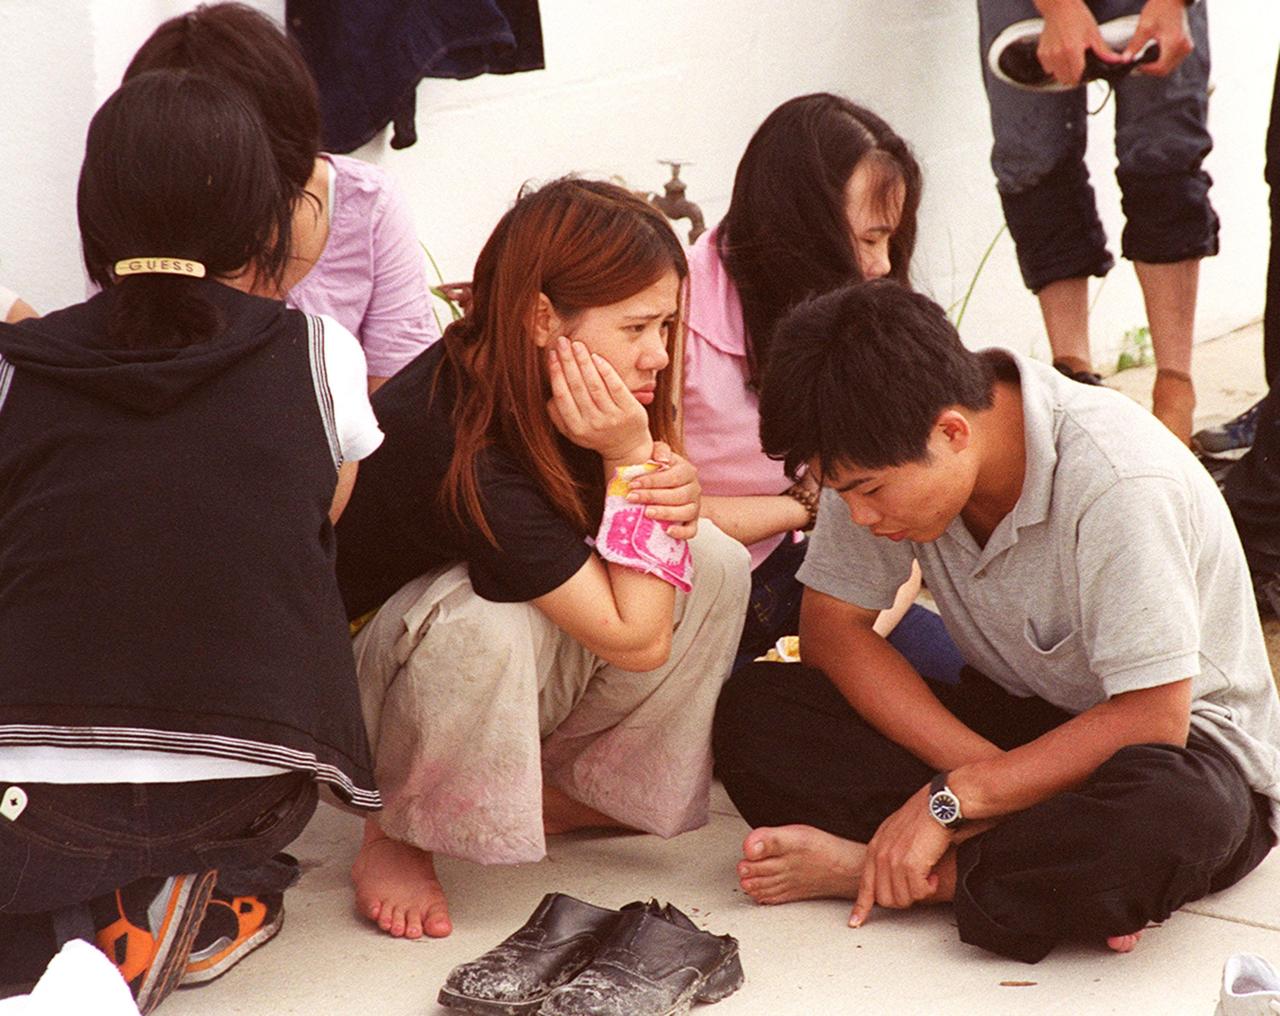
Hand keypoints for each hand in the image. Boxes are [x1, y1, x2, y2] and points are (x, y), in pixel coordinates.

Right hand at [546, 336, 652, 463]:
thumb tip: (549, 394)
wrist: (627, 447)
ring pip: (595, 384)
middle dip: (568, 361)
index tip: (551, 355)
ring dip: (584, 361)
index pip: (562, 396)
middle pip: (577, 387)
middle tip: (562, 341)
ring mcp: (613, 417)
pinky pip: (615, 386)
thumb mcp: (573, 432)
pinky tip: (596, 357)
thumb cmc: (596, 434)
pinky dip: (605, 370)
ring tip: (577, 345)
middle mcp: (594, 424)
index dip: (556, 374)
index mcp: (576, 428)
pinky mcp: (630, 411)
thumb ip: (558, 416)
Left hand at [624, 441, 700, 539]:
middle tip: (632, 498)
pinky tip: (668, 531)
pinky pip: (691, 530)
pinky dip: (681, 532)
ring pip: (685, 512)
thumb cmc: (658, 471)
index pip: (672, 477)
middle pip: (678, 495)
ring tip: (647, 513)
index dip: (652, 481)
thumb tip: (660, 458)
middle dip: (652, 497)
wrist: (664, 485)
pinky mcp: (692, 523)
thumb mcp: (658, 455)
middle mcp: (694, 489)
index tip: (632, 484)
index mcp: (687, 472)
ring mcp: (695, 507)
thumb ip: (659, 450)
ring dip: (665, 513)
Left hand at [848, 784, 950, 927]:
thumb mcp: (899, 831)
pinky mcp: (910, 864)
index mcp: (876, 846)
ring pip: (902, 899)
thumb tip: (892, 877)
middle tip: (919, 885)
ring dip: (919, 893)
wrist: (942, 802)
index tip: (856, 923)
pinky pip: (918, 893)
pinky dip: (929, 888)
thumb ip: (890, 851)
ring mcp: (893, 860)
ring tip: (929, 875)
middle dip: (904, 899)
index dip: (861, 906)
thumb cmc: (927, 815)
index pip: (865, 884)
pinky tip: (934, 875)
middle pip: (885, 899)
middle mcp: (880, 854)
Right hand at [1035, 0, 1123, 84]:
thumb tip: (1116, 60)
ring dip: (1062, 72)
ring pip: (1055, 75)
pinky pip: (1048, 68)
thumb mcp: (1093, 33)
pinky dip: (1054, 66)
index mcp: (1072, 51)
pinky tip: (1060, 55)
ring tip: (1068, 60)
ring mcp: (1048, 55)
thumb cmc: (1077, 17)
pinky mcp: (1041, 53)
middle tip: (1077, 67)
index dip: (1082, 77)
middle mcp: (1058, 55)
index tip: (1085, 74)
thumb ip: (1103, 51)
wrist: (1059, 8)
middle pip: (1065, 79)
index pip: (1076, 76)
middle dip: (1072, 76)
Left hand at [1126, 0, 1192, 75]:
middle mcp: (1183, 47)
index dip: (1146, 70)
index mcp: (1174, 44)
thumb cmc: (1160, 9)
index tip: (1135, 66)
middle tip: (1137, 64)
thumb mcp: (1144, 26)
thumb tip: (1125, 60)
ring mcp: (1186, 47)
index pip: (1160, 69)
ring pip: (1169, 67)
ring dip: (1155, 66)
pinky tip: (1152, 53)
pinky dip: (1161, 61)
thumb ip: (1135, 45)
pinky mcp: (1185, 46)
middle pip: (1165, 70)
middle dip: (1150, 70)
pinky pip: (1172, 61)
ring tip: (1143, 58)